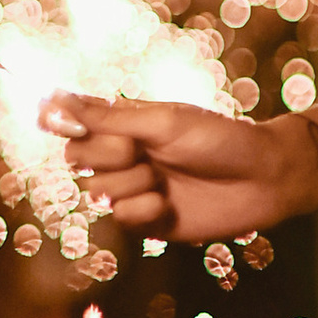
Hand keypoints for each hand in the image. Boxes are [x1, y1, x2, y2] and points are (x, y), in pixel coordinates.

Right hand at [51, 97, 317, 245]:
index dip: (59, 121)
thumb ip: (107, 118)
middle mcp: (126, 155)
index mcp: (127, 123)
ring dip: (129, 183)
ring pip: (97, 191)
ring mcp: (136, 188)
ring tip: (163, 179)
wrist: (264, 178)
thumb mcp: (162, 123)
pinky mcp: (148, 221)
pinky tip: (168, 203)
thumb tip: (54, 97)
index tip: (53, 121)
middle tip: (138, 151)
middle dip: (104, 155)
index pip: (73, 122)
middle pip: (77, 157)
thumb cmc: (219, 139)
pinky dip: (142, 210)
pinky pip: (120, 218)